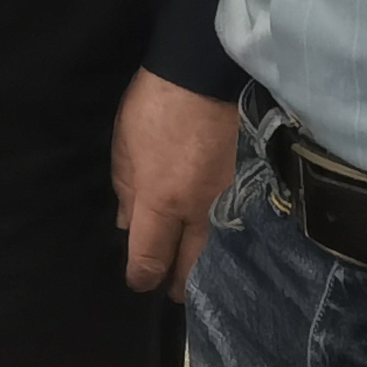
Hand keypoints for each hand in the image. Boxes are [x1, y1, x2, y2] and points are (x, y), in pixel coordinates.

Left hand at [112, 69, 244, 293]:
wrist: (202, 75)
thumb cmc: (152, 108)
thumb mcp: (124, 150)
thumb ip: (127, 194)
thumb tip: (128, 226)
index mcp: (161, 201)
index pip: (151, 258)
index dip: (142, 277)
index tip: (138, 282)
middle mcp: (197, 210)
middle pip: (191, 267)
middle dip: (178, 285)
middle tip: (169, 292)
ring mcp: (225, 199)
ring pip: (214, 251)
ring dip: (202, 267)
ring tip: (191, 276)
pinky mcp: (242, 186)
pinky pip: (228, 226)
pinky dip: (218, 241)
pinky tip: (213, 244)